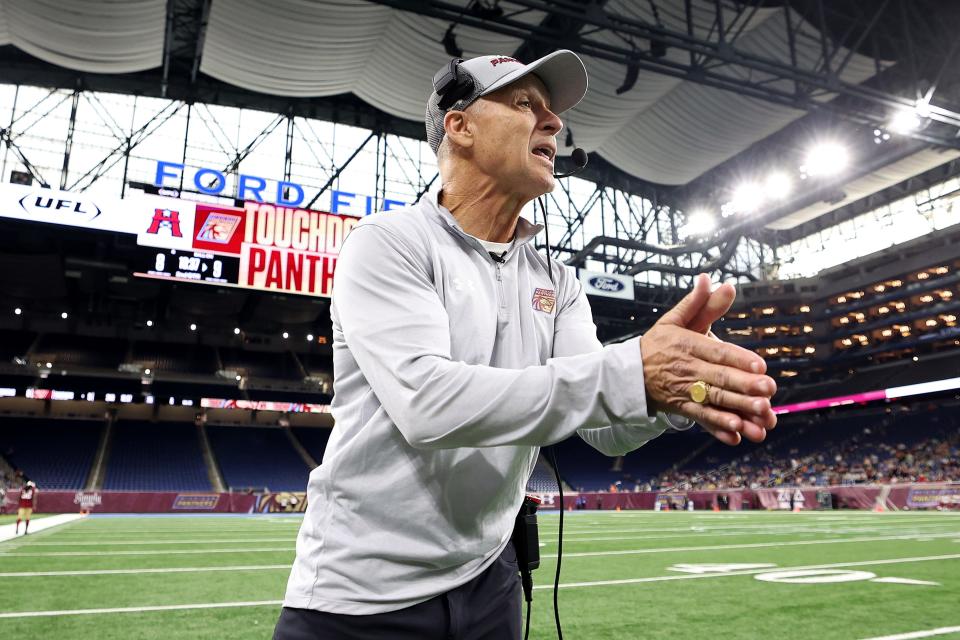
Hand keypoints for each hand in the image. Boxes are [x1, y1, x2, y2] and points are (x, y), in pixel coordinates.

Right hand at [640, 274, 777, 445]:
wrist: (629, 374)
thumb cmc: (657, 344)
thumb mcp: (674, 319)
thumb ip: (698, 302)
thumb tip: (712, 279)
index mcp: (687, 345)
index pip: (716, 352)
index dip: (738, 358)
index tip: (760, 365)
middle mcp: (687, 369)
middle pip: (719, 378)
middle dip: (744, 385)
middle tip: (768, 390)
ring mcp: (685, 391)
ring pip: (715, 400)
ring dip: (738, 408)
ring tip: (761, 413)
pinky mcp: (684, 408)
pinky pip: (703, 418)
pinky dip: (719, 427)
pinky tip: (737, 433)